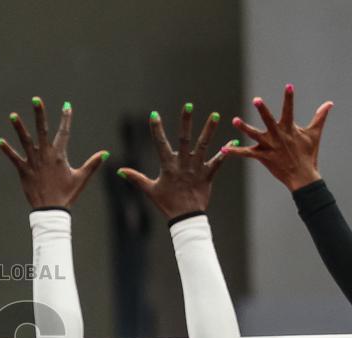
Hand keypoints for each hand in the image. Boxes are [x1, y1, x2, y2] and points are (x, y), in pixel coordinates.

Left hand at [0, 98, 107, 207]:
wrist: (51, 210)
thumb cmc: (67, 194)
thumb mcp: (81, 178)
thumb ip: (93, 164)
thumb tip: (105, 153)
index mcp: (60, 155)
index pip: (64, 132)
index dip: (66, 118)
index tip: (67, 105)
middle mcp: (46, 155)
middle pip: (42, 130)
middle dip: (39, 114)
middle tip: (35, 99)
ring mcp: (33, 162)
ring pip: (25, 141)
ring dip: (19, 127)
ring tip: (12, 115)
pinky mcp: (23, 170)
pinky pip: (14, 158)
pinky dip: (7, 150)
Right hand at [117, 104, 227, 218]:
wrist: (185, 217)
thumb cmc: (166, 203)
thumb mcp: (150, 190)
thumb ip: (135, 178)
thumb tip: (119, 170)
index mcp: (168, 166)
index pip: (160, 144)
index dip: (156, 129)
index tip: (154, 114)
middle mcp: (183, 164)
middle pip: (184, 139)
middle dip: (185, 121)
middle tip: (188, 105)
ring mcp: (196, 168)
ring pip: (203, 146)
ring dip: (209, 130)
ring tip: (215, 115)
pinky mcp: (208, 175)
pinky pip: (217, 162)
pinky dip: (225, 153)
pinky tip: (233, 141)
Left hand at [226, 84, 332, 190]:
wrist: (302, 176)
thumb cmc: (309, 154)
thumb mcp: (314, 134)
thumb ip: (320, 117)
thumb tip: (329, 103)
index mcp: (289, 129)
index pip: (289, 110)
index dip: (289, 98)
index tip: (288, 86)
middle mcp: (278, 136)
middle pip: (269, 120)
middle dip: (263, 110)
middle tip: (256, 99)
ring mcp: (270, 146)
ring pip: (255, 135)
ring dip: (244, 128)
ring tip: (235, 120)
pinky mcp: (263, 157)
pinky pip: (246, 154)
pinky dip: (235, 151)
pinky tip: (223, 148)